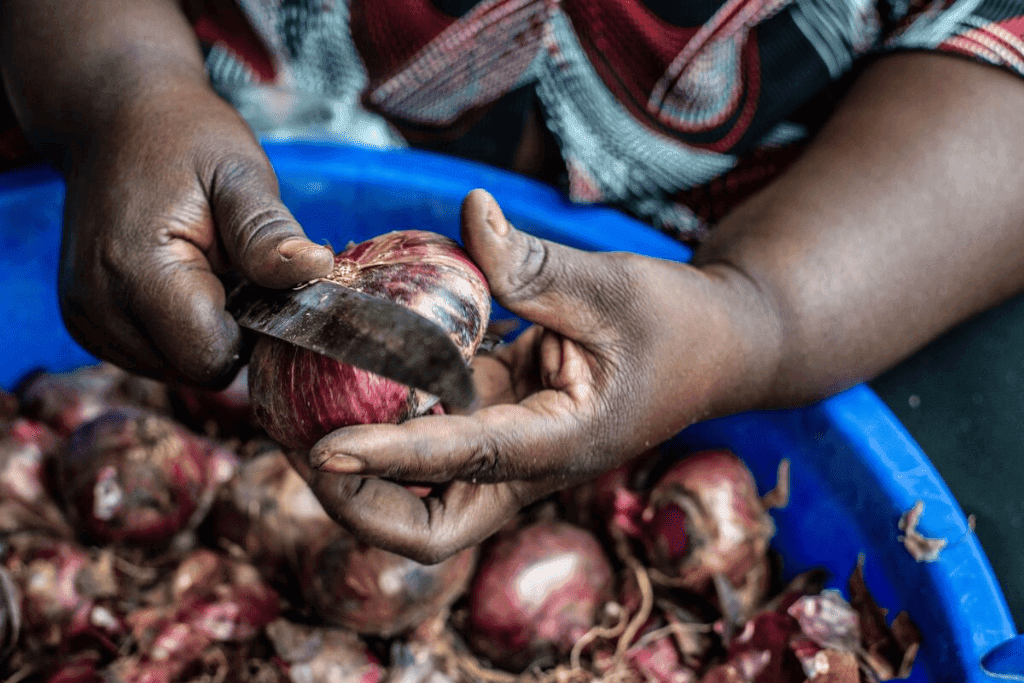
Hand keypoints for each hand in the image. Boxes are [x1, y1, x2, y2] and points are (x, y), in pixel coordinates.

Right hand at [58, 82, 333, 386]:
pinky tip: (180, 282)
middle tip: (233, 270)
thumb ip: (269, 233)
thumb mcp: (240, 175)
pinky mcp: (86, 322)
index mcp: (137, 273)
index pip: (212, 358)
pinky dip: (176, 330)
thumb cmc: (185, 140)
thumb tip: (317, 269)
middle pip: (194, 369)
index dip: (253, 333)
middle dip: (229, 333)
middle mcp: (98, 307)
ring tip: (204, 269)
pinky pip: (151, 355)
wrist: (114, 119)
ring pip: (174, 368)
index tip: (260, 284)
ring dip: (202, 332)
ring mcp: (86, 319)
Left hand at [286, 189, 776, 562]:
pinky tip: (353, 371)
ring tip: (299, 412)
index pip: (462, 460)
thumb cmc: (678, 322)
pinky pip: (433, 440)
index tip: (321, 448)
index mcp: (562, 442)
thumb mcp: (611, 285)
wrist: (719, 349)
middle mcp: (528, 464)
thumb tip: (468, 212)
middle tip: (301, 444)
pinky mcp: (503, 421)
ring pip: (424, 495)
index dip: (390, 455)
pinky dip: (390, 420)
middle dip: (360, 506)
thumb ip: (534, 263)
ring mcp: (511, 449)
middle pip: (429, 528)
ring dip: (364, 472)